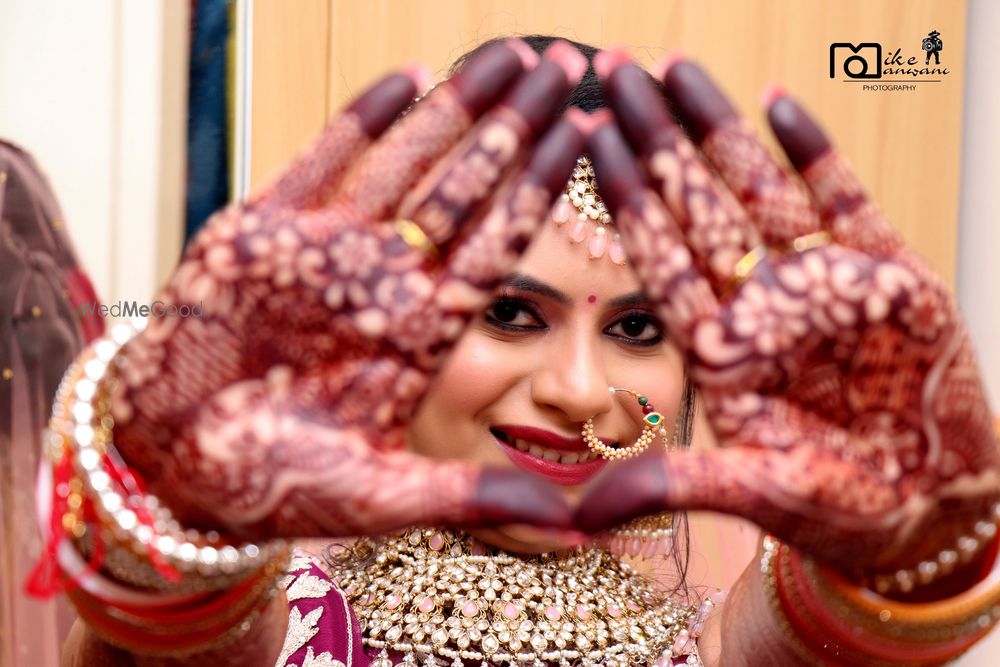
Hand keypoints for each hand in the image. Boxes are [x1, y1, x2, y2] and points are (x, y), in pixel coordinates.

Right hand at [109, 39, 591, 539]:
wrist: (173, 464)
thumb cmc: (273, 486)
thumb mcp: (378, 495)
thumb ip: (471, 498)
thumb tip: (575, 530)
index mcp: (421, 333)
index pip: (497, 244)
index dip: (543, 187)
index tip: (589, 134)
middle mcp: (385, 282)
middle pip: (465, 188)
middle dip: (515, 126)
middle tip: (565, 68)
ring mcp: (328, 251)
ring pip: (404, 162)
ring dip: (453, 106)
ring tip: (506, 55)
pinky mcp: (264, 231)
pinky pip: (321, 163)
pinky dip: (360, 120)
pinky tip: (406, 76)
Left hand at [576, 51, 999, 572]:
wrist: (932, 509)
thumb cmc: (841, 508)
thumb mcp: (755, 493)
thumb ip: (674, 488)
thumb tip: (582, 519)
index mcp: (721, 347)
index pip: (660, 256)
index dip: (625, 196)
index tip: (588, 137)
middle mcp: (760, 306)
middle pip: (697, 206)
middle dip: (657, 139)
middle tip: (616, 71)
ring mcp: (820, 285)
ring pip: (759, 190)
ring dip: (721, 129)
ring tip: (679, 69)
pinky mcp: (886, 277)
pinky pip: (845, 203)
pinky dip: (817, 153)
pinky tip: (780, 103)